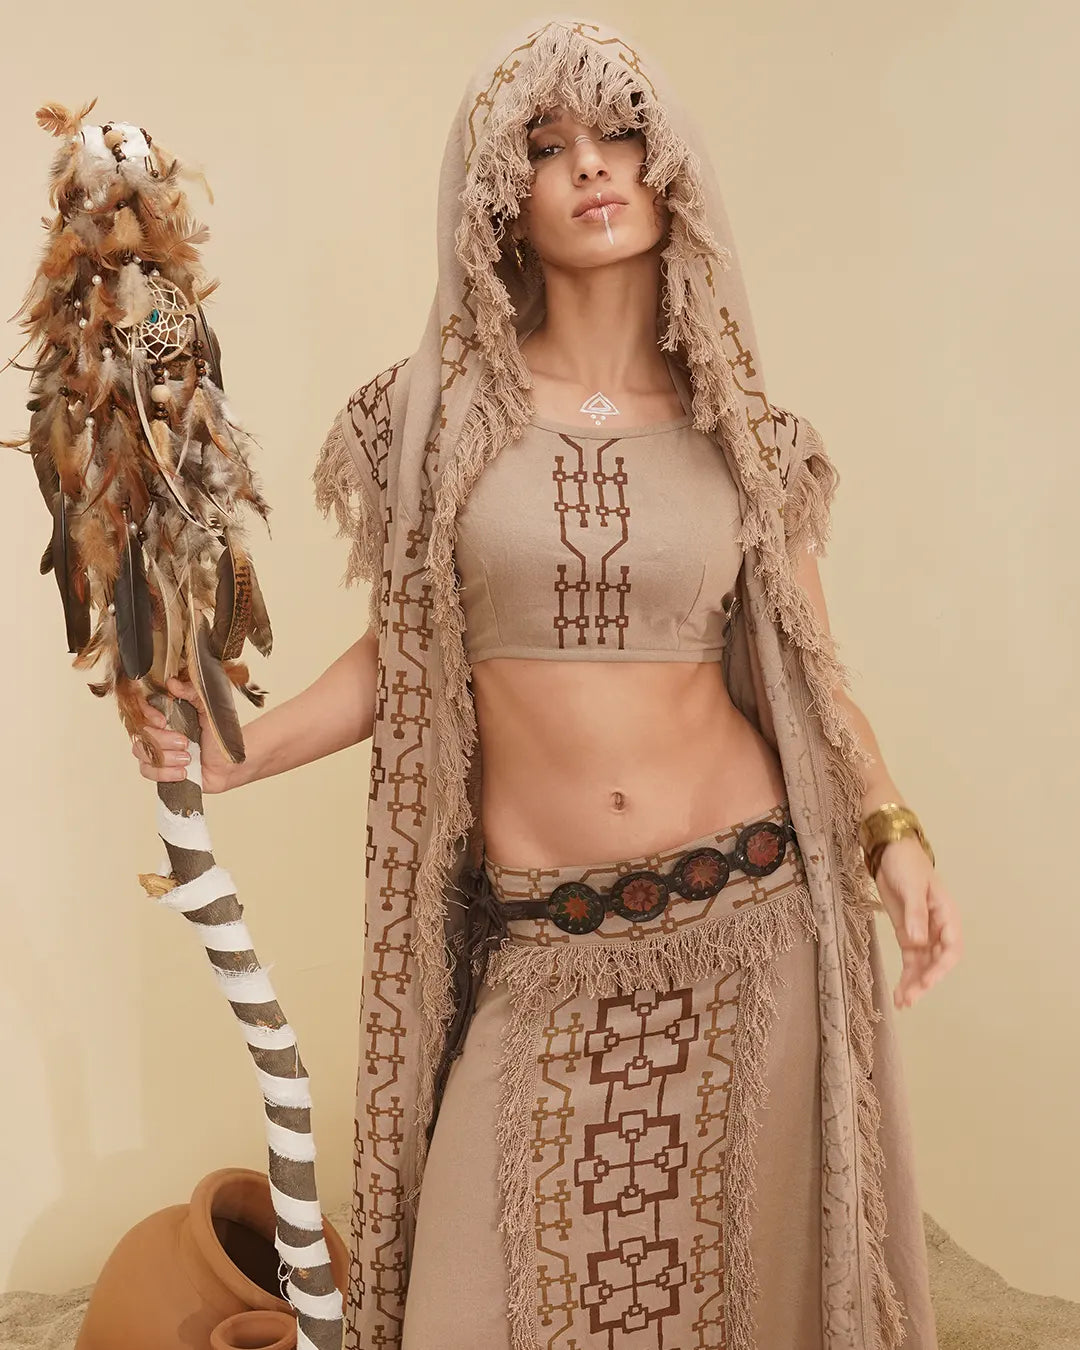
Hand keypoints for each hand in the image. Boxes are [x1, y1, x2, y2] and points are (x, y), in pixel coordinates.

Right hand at [130, 677, 236, 794]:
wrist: (231, 764)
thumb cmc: (220, 737)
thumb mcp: (210, 710)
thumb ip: (193, 693)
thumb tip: (173, 683)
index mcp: (167, 715)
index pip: (141, 710)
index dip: (147, 715)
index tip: (163, 721)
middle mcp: (158, 732)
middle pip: (140, 734)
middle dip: (163, 741)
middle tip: (185, 742)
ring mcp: (157, 752)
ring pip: (142, 754)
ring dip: (167, 758)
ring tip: (188, 759)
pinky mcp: (160, 771)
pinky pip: (148, 772)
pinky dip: (166, 773)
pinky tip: (183, 772)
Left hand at [872, 835, 962, 1009]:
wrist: (890, 851)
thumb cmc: (906, 864)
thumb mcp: (912, 887)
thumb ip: (915, 914)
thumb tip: (918, 942)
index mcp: (947, 915)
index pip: (951, 948)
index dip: (941, 967)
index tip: (927, 980)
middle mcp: (938, 928)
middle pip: (937, 962)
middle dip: (925, 981)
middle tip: (910, 999)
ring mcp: (923, 933)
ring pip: (923, 965)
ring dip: (915, 984)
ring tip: (903, 1003)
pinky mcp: (908, 934)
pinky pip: (910, 960)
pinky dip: (906, 975)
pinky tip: (900, 992)